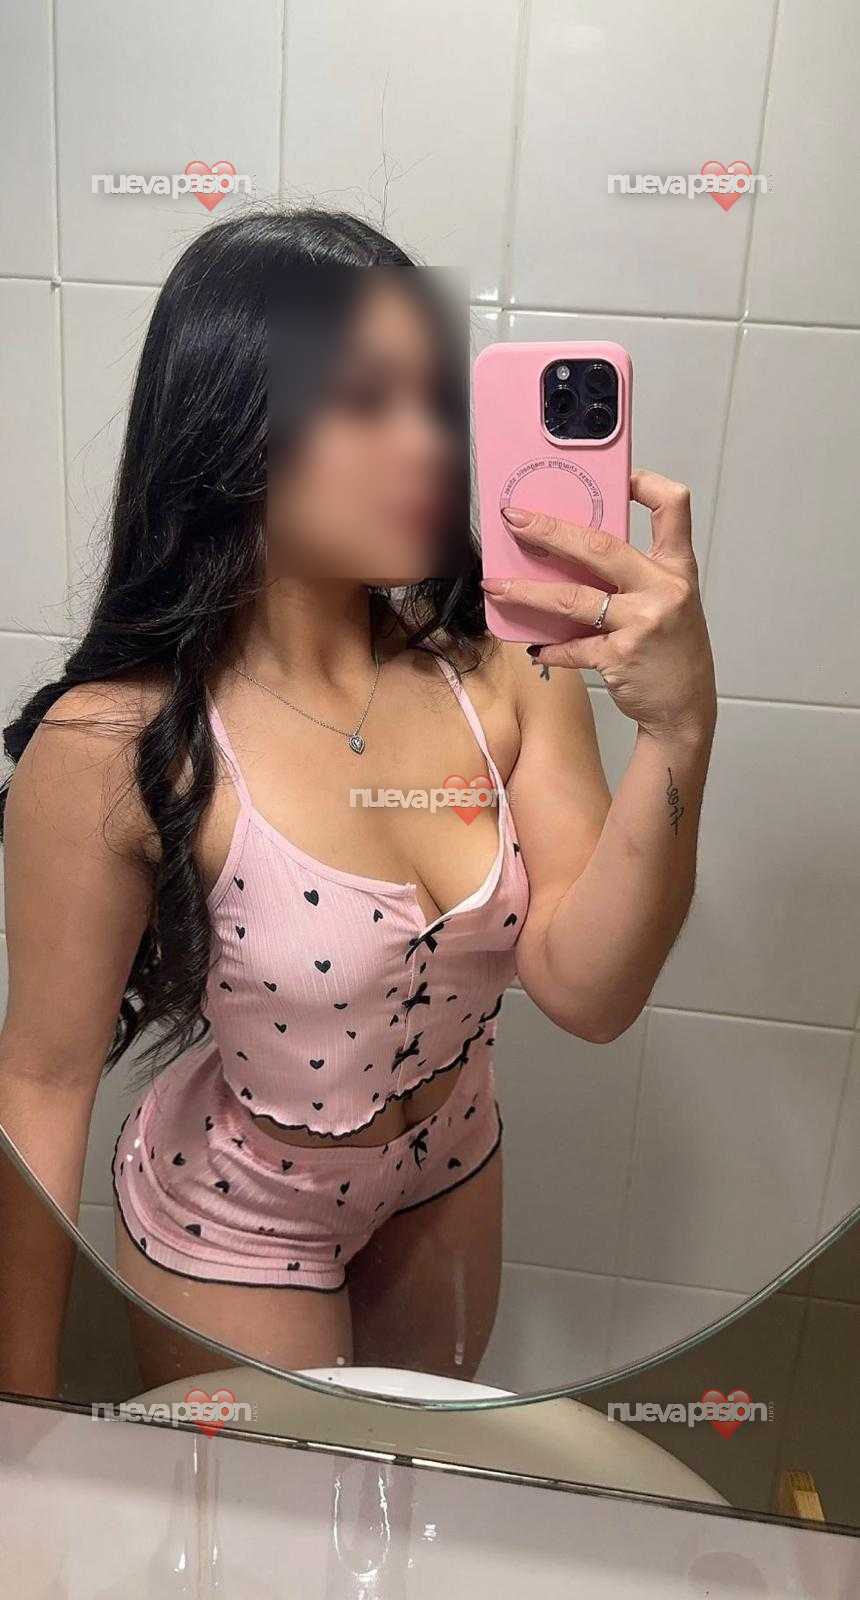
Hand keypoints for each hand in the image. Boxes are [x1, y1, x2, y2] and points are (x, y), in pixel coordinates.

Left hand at [481, 469, 716, 744]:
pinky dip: (550, 648)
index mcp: (676, 567)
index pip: (673, 507)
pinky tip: (533, 647)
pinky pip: (572, 646)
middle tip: (513, 519)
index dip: (647, 483)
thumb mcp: (668, 601)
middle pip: (599, 546)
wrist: (686, 708)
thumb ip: (633, 575)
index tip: (617, 476)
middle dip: (548, 530)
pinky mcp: (621, 656)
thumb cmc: (671, 650)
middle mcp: (663, 588)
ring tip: (494, 585)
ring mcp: (642, 622)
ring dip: (526, 591)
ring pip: (572, 598)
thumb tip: (570, 552)